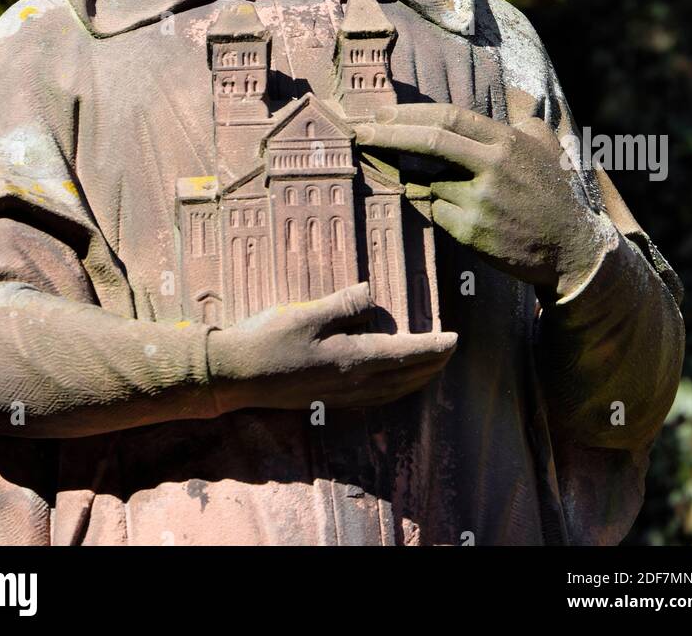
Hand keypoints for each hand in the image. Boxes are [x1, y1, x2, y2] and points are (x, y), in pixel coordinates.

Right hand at [207, 282, 456, 411]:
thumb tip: (372, 292)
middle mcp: (352, 383)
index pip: (405, 353)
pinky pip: (375, 398)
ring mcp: (339, 395)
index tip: (455, 339)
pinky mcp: (327, 399)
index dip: (433, 347)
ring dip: (416, 379)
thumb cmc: (269, 340)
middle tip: (451, 350)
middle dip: (432, 364)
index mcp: (352, 359)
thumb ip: (343, 305)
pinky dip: (395, 390)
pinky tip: (391, 385)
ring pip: (392, 391)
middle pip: (404, 376)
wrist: (236, 375)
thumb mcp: (307, 313)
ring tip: (431, 367)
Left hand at [353, 103, 614, 300]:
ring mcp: (480, 200)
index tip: (380, 113)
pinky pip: (435, 212)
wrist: (570, 248)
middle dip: (388, 134)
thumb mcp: (543, 146)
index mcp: (505, 141)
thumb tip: (504, 107)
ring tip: (420, 178)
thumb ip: (519, 122)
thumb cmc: (552, 193)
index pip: (447, 117)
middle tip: (360, 132)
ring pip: (428, 182)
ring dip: (415, 179)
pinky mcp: (471, 231)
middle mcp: (492, 167)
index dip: (409, 114)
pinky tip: (450, 210)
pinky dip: (433, 207)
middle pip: (429, 142)